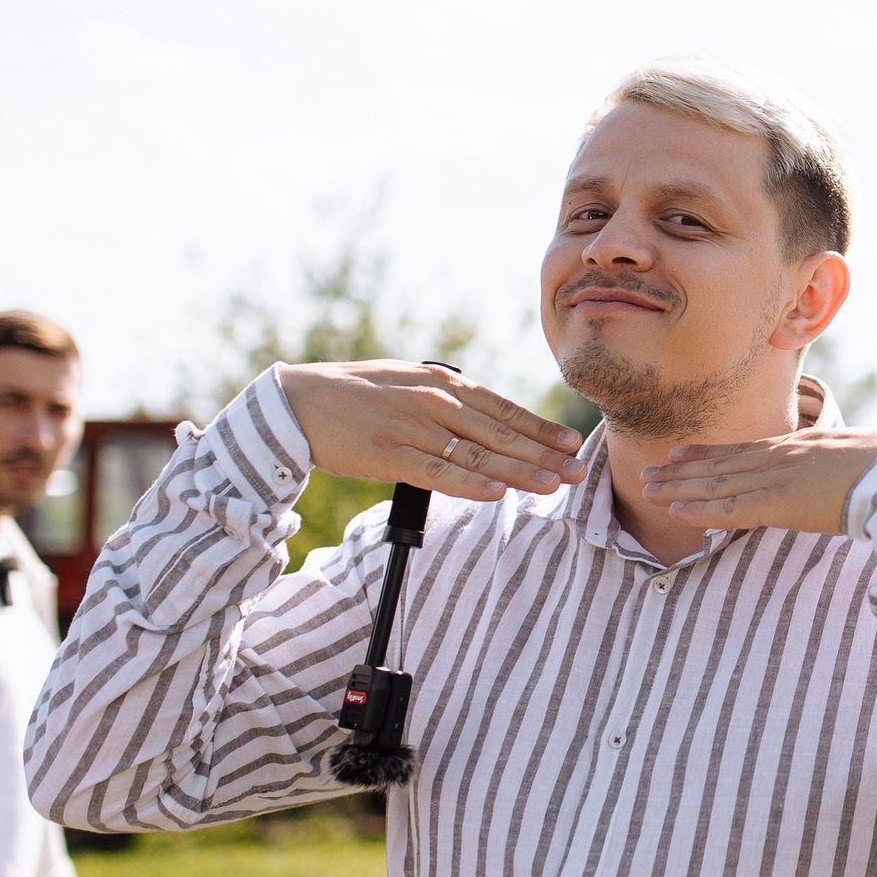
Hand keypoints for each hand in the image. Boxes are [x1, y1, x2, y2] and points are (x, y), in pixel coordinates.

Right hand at [275, 360, 588, 502]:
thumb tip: (488, 420)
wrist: (299, 402)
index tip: (571, 442)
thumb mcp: (410, 383)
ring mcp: (413, 427)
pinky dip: (469, 483)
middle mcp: (435, 402)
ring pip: (477, 453)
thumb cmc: (357, 395)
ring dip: (518, 470)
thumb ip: (449, 400)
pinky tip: (496, 493)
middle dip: (543, 454)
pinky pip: (437, 472)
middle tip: (578, 471)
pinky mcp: (389, 453)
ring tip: (552, 485)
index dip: (540, 427)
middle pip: (500, 432)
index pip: (503, 408)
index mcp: (444, 383)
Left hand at [640, 427, 876, 536]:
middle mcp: (780, 457)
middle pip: (720, 464)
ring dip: (679, 489)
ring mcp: (776, 478)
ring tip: (647, 490)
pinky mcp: (778, 503)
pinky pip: (730, 508)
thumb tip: (840, 478)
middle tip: (648, 473)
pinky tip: (676, 512)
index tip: (680, 453)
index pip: (743, 449)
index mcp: (798, 446)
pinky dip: (701, 510)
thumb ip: (835, 467)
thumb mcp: (856, 458)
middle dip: (682, 471)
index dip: (708, 452)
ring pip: (716, 484)